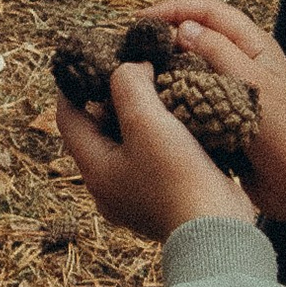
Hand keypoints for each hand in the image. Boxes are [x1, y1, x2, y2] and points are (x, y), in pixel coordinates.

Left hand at [54, 58, 257, 241]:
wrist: (217, 231)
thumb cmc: (177, 177)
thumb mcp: (146, 121)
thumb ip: (128, 85)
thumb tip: (130, 69)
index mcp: (95, 169)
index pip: (68, 117)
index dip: (73, 84)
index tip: (87, 55)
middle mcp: (110, 185)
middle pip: (98, 127)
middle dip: (113, 93)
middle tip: (132, 63)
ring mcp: (136, 193)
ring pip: (128, 139)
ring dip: (141, 110)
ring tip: (160, 81)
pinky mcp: (163, 195)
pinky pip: (151, 153)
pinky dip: (160, 129)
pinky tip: (179, 111)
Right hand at [131, 0, 285, 239]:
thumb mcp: (254, 87)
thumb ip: (220, 53)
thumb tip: (184, 28)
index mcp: (254, 45)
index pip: (209, 10)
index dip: (174, 8)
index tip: (141, 22)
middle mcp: (241, 61)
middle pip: (197, 35)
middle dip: (165, 36)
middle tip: (132, 49)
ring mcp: (232, 89)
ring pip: (192, 67)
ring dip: (166, 67)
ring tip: (135, 76)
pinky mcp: (224, 117)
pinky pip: (194, 98)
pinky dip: (174, 97)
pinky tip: (152, 106)